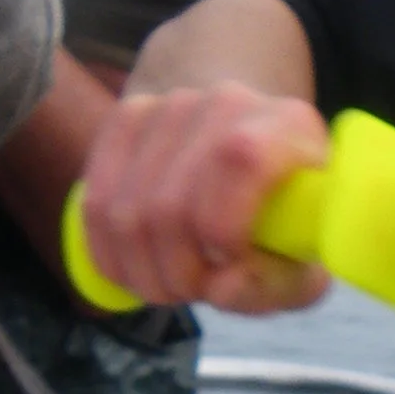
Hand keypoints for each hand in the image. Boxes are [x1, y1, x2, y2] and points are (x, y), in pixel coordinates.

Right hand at [79, 80, 333, 314]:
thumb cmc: (277, 223)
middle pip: (170, 203)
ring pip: (125, 212)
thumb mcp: (299, 265)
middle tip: (192, 290)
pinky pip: (94, 204)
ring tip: (168, 283)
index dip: (222, 225)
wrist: (243, 154)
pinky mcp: (125, 117)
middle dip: (176, 273)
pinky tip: (135, 267)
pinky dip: (109, 254)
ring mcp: (171, 105)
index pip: (240, 158)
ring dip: (142, 272)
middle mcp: (229, 103)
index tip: (227, 263)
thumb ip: (274, 284)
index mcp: (290, 127)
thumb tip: (220, 288)